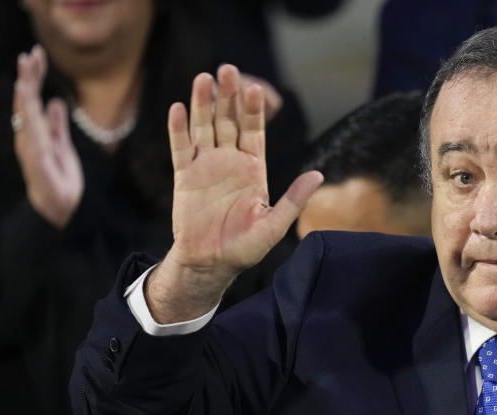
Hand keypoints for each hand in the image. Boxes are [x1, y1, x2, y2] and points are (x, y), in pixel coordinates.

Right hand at [12, 45, 83, 228]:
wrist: (60, 207)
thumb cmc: (60, 179)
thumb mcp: (63, 145)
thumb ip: (57, 124)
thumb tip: (55, 101)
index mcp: (38, 131)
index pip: (35, 99)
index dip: (35, 77)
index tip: (37, 56)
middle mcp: (31, 135)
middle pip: (28, 101)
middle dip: (29, 76)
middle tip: (32, 53)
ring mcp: (31, 144)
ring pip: (26, 111)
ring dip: (26, 88)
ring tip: (27, 68)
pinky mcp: (35, 155)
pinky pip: (30, 129)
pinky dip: (27, 110)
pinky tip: (27, 94)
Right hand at [146, 64, 322, 322]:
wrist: (210, 264)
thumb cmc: (245, 248)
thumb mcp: (274, 225)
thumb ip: (293, 199)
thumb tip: (318, 175)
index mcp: (254, 170)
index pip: (254, 132)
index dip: (253, 111)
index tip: (254, 88)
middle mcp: (230, 162)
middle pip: (228, 122)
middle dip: (228, 96)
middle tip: (227, 69)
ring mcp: (206, 167)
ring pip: (204, 128)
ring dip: (203, 103)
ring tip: (203, 78)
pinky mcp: (185, 177)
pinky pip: (180, 148)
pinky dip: (178, 129)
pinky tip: (178, 108)